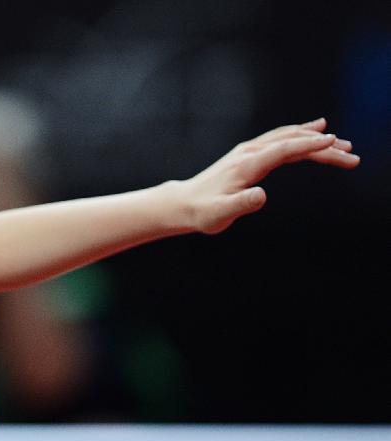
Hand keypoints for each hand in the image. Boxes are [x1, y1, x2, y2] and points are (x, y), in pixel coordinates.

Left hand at [180, 118, 359, 233]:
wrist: (183, 204)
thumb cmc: (203, 212)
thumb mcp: (221, 214)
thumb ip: (241, 205)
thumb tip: (262, 196)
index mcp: (247, 165)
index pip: (284, 150)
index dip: (309, 146)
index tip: (335, 143)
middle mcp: (249, 153)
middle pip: (291, 142)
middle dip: (322, 146)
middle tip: (351, 153)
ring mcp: (248, 152)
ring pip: (287, 138)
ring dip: (315, 139)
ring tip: (342, 144)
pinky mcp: (248, 155)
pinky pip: (280, 140)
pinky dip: (300, 135)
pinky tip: (314, 132)